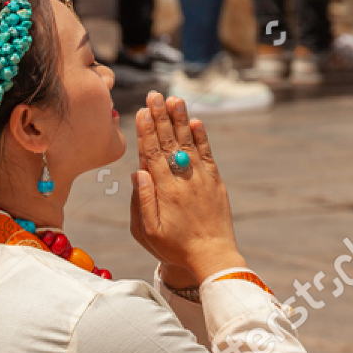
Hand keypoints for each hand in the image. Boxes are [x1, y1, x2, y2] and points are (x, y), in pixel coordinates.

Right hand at [128, 91, 244, 286]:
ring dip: (180, 119)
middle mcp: (183, 179)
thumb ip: (142, 202)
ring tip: (174, 99)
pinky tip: (195, 122)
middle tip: (154, 95)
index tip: (142, 111)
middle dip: (160, 117)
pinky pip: (207, 154)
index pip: (152, 154)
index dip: (146, 131)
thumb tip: (137, 172)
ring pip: (188, 143)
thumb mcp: (148, 233)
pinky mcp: (215, 182)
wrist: (212, 257)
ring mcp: (201, 178)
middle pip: (169, 142)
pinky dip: (201, 137)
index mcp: (164, 191)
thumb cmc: (175, 248)